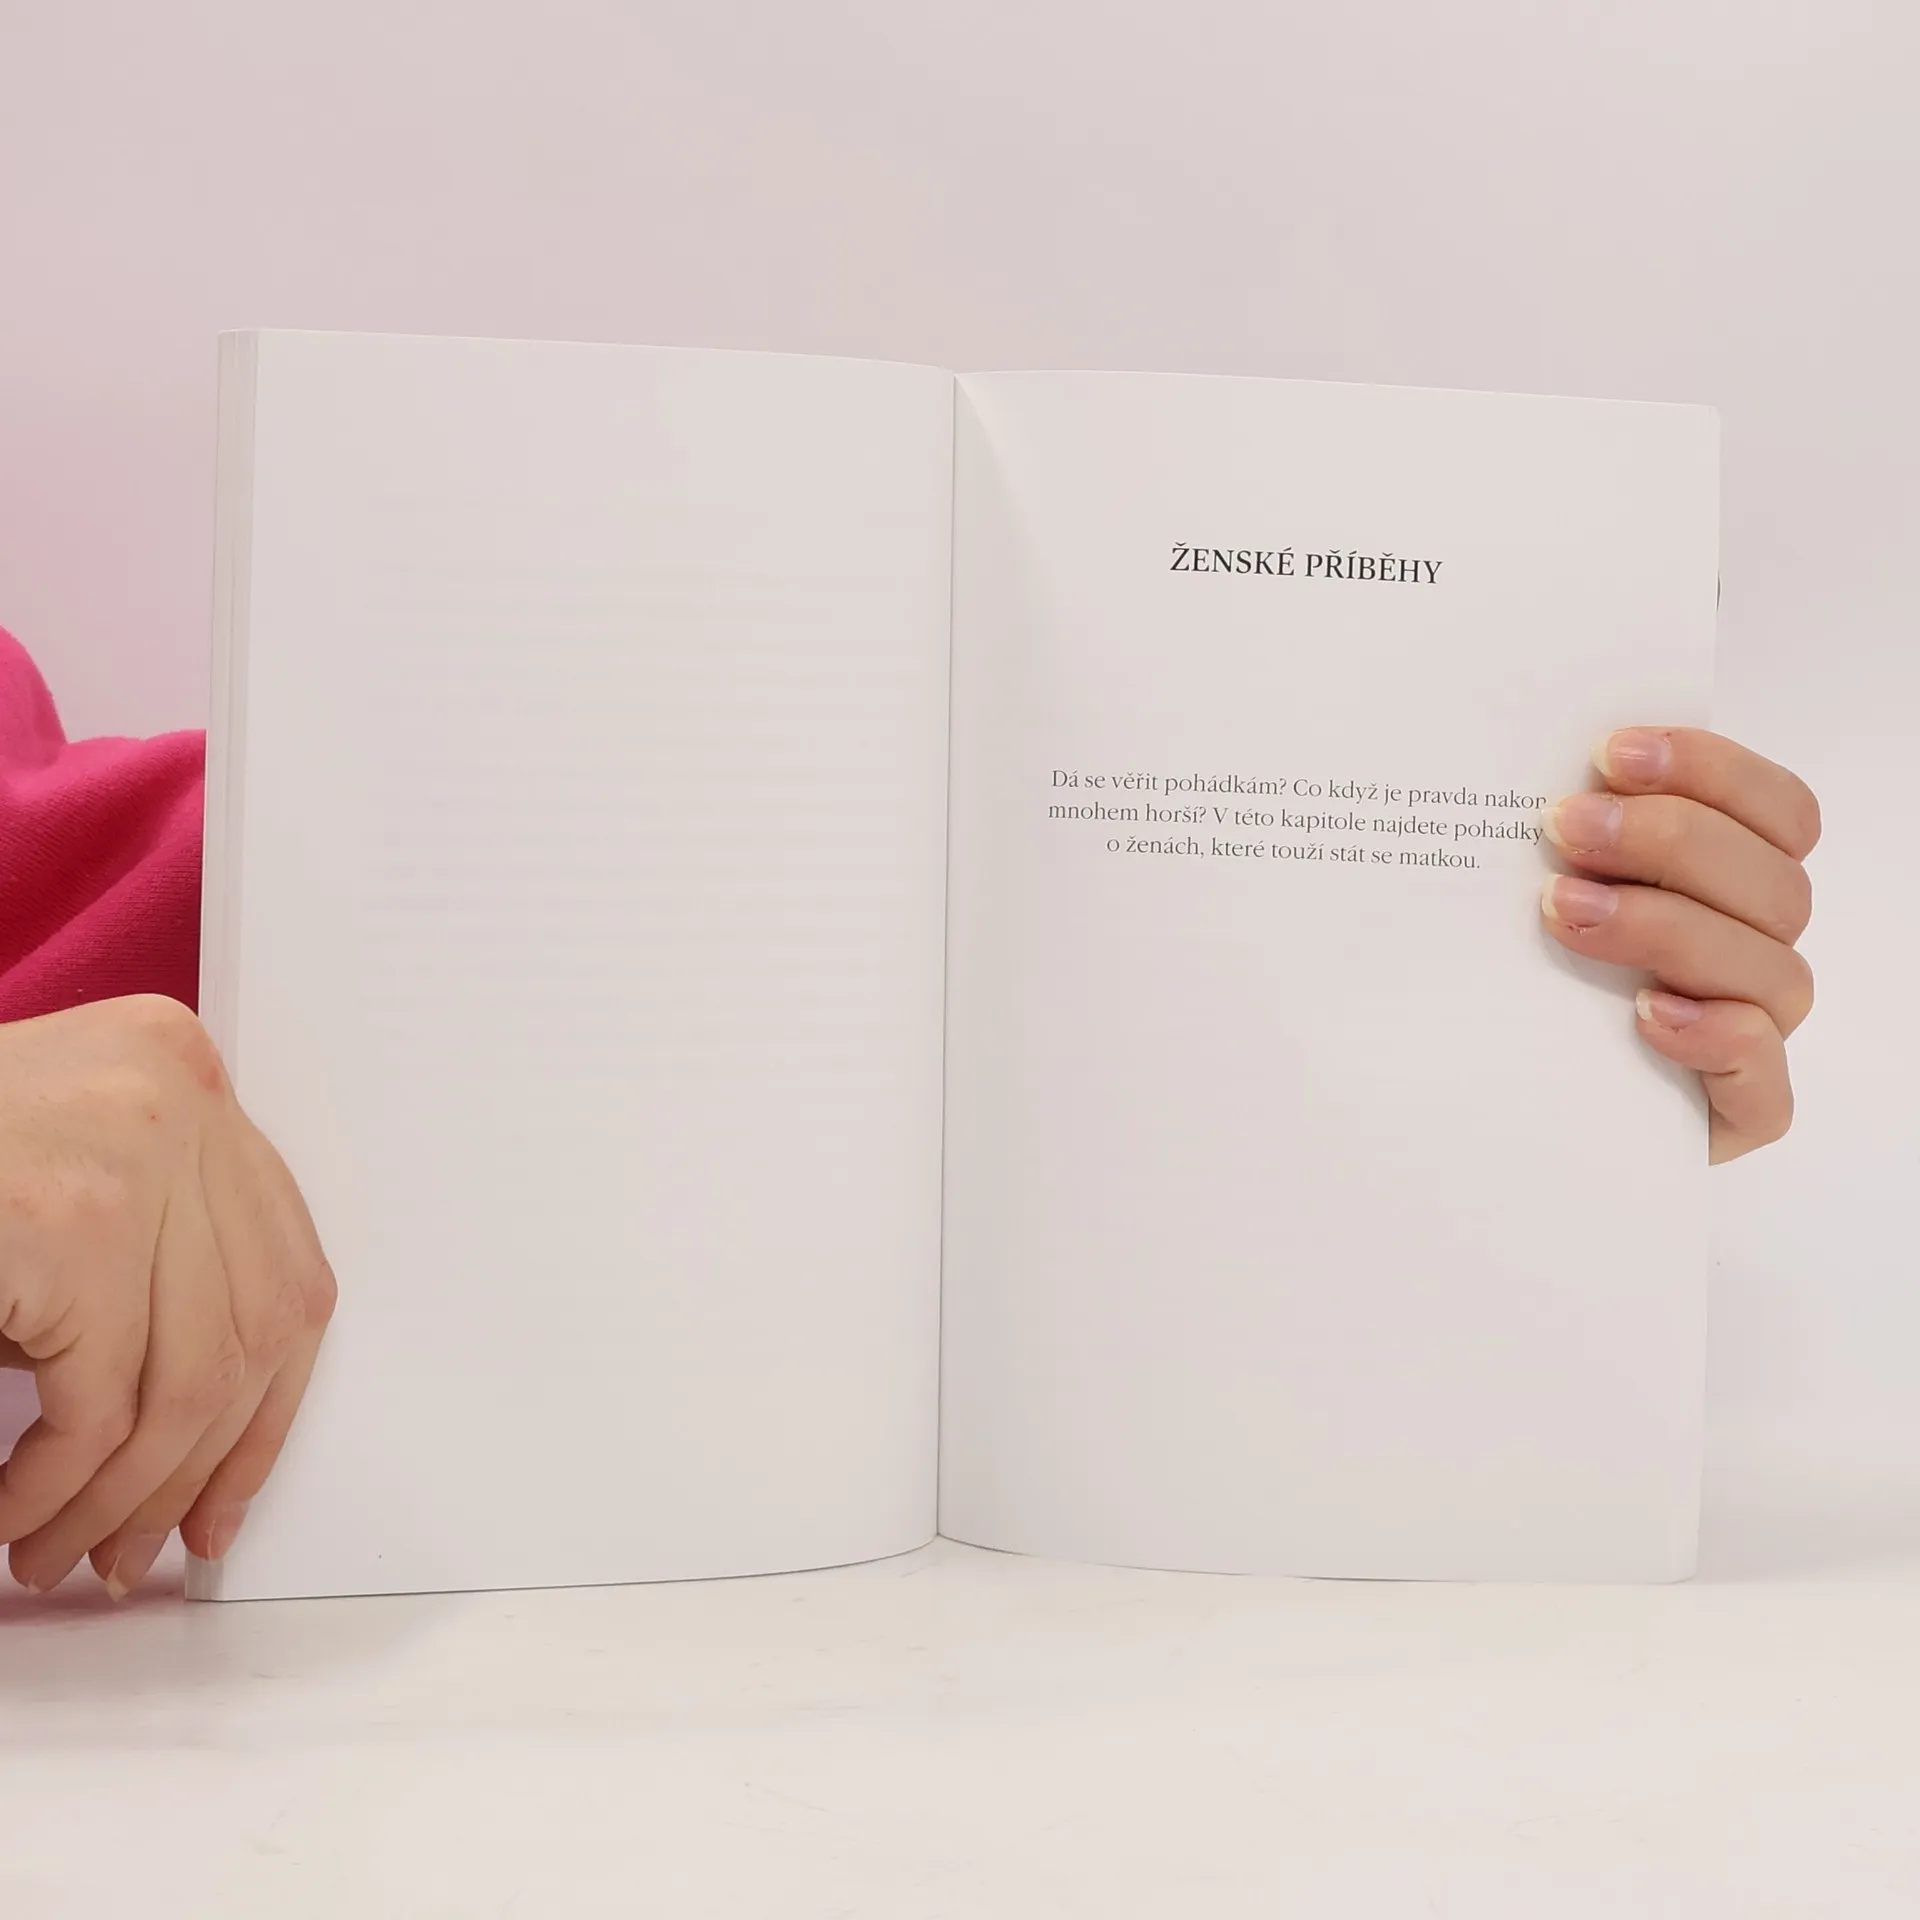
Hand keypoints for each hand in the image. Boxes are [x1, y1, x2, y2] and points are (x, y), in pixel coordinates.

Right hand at [0, 995, 334, 1596]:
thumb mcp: (55, 1189)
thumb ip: (142, 1264)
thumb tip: (206, 1446)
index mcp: (178, 1068)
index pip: (283, 1264)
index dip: (266, 1402)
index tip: (226, 1493)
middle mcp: (179, 1096)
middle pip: (256, 1329)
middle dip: (199, 1467)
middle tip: (143, 1549)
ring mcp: (135, 1153)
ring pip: (187, 1384)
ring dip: (121, 1498)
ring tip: (62, 1552)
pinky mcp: (78, 1226)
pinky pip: (100, 1407)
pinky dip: (56, 1487)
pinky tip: (14, 1517)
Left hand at [1541, 728, 1818, 1163]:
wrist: (1482, 1106)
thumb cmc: (1505, 984)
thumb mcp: (1519, 896)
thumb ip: (1559, 834)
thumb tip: (1520, 766)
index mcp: (1730, 885)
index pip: (1779, 813)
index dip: (1713, 770)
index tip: (1611, 752)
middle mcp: (1753, 953)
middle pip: (1775, 884)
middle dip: (1672, 840)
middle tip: (1567, 826)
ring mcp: (1752, 1035)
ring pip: (1771, 970)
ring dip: (1668, 926)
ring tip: (1566, 911)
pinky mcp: (1735, 1114)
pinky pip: (1763, 1078)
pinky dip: (1714, 1034)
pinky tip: (1644, 1015)